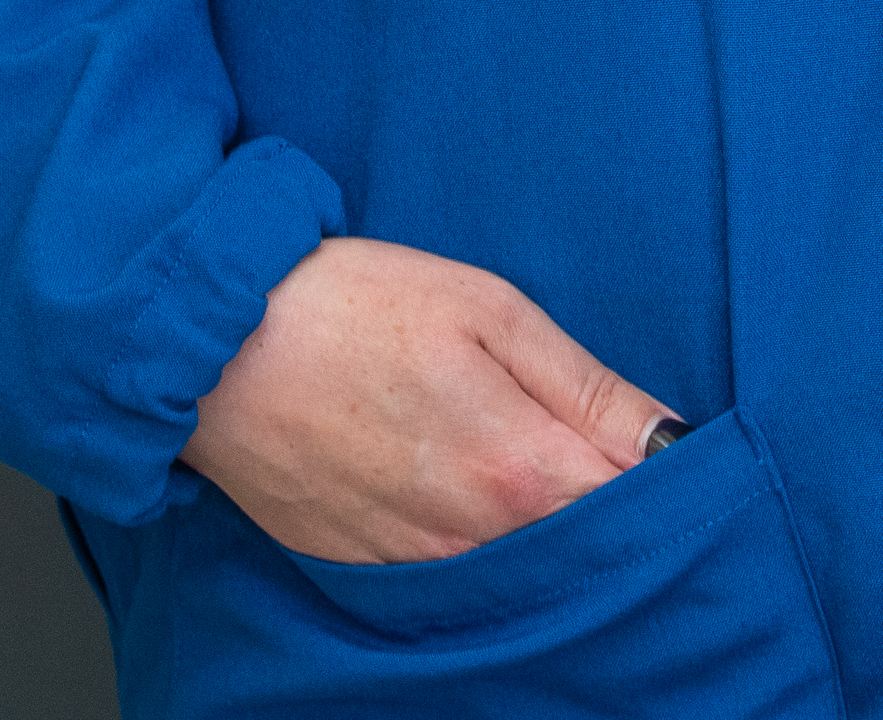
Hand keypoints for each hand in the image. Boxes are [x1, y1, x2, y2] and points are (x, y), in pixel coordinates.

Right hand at [182, 235, 674, 565]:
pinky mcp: (364, 572)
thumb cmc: (355, 307)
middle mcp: (471, 538)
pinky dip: (474, 544)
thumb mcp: (492, 312)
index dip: (663, 478)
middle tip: (601, 453)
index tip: (670, 449)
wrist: (212, 345)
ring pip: (516, 570)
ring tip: (520, 459)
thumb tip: (670, 437)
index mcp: (517, 470)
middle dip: (608, 509)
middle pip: (581, 550)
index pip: (634, 508)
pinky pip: (448, 576)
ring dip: (542, 530)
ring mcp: (413, 566)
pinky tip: (462, 492)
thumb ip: (590, 388)